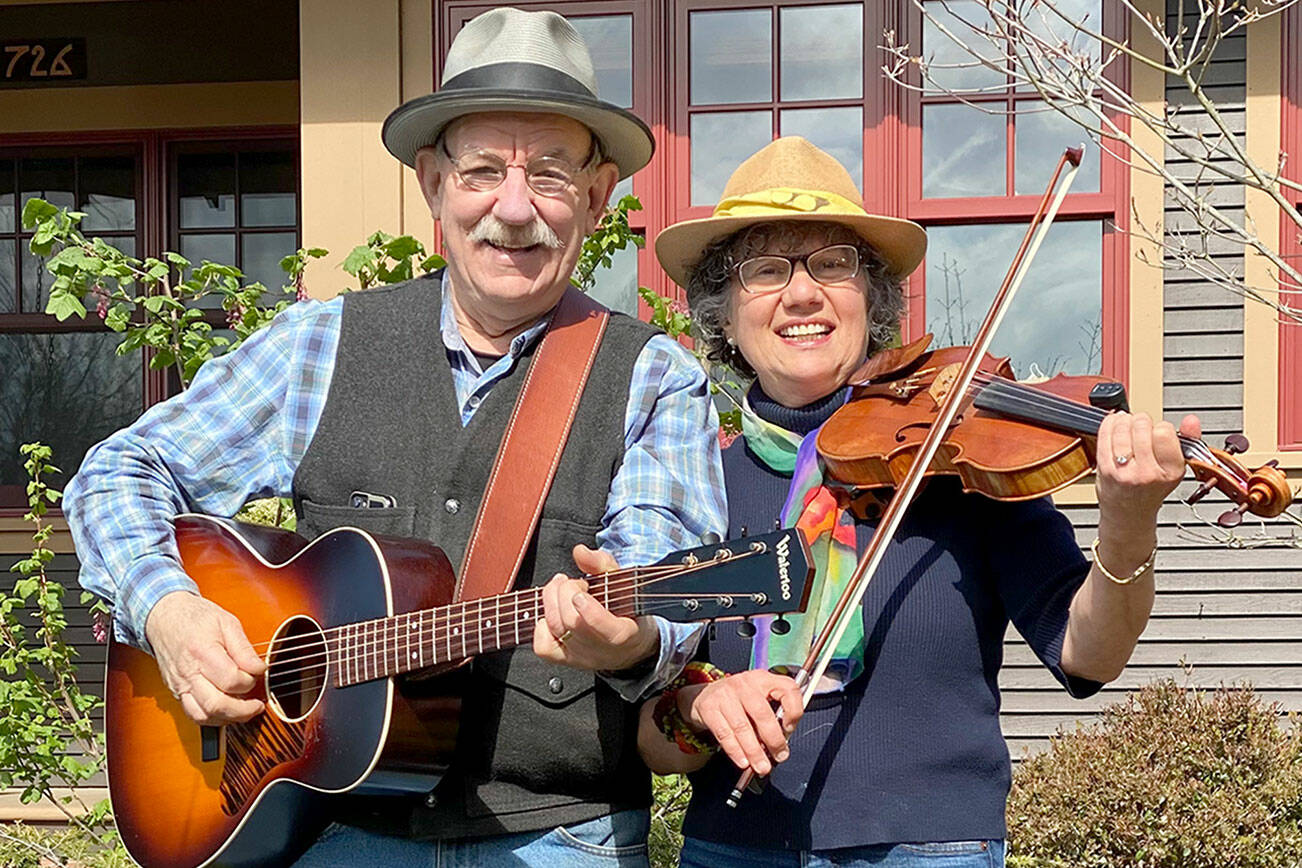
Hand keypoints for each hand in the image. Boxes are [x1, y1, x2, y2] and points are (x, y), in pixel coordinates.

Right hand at [144, 590, 266, 724]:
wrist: (164, 617)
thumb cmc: (196, 618)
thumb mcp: (227, 623)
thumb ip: (243, 649)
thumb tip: (259, 668)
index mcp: (202, 652)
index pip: (230, 680)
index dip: (249, 681)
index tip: (258, 673)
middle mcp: (188, 673)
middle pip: (215, 704)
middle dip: (242, 710)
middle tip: (258, 705)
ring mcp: (180, 685)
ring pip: (202, 715)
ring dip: (227, 718)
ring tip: (246, 710)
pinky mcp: (176, 692)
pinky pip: (193, 713)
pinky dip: (212, 718)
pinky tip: (227, 711)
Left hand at [533, 544, 658, 670]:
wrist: (629, 647)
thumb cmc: (628, 611)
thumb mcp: (624, 583)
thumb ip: (603, 564)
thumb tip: (580, 552)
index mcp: (624, 633)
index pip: (606, 629)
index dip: (589, 611)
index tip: (581, 593)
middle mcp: (601, 650)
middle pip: (572, 622)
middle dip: (566, 592)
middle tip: (575, 582)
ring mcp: (581, 657)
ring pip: (555, 628)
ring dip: (551, 600)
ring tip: (562, 588)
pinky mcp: (565, 660)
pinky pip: (543, 647)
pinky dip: (541, 626)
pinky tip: (553, 614)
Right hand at [680, 669, 803, 775]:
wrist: (705, 695)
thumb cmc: (739, 701)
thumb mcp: (759, 698)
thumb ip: (773, 716)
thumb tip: (781, 744)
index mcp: (763, 679)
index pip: (787, 688)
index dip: (793, 710)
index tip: (790, 729)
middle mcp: (745, 684)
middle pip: (762, 713)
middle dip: (773, 740)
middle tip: (779, 756)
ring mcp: (725, 695)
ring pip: (743, 727)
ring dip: (754, 751)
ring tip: (762, 766)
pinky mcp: (709, 708)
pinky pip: (725, 734)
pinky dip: (736, 751)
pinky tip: (743, 762)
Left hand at [1094, 412, 1198, 571]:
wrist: (1128, 513)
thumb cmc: (1151, 489)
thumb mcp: (1176, 467)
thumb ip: (1188, 441)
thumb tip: (1192, 420)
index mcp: (1171, 472)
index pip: (1165, 432)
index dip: (1161, 427)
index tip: (1159, 432)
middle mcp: (1147, 473)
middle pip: (1142, 426)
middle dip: (1142, 421)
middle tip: (1142, 428)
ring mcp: (1124, 471)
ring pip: (1122, 428)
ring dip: (1125, 421)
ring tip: (1128, 426)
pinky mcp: (1105, 468)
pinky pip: (1105, 435)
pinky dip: (1109, 424)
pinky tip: (1115, 425)